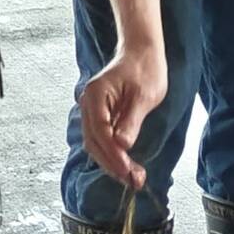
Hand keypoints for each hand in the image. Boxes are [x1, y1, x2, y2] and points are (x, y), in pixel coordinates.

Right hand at [79, 44, 167, 188]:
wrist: (142, 52)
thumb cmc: (145, 69)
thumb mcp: (144, 96)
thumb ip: (131, 121)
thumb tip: (122, 146)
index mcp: (96, 96)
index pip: (100, 132)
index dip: (113, 154)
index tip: (127, 171)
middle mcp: (88, 104)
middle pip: (94, 142)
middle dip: (112, 164)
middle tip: (133, 181)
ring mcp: (92, 110)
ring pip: (96, 144)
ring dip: (112, 163)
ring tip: (132, 178)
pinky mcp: (100, 115)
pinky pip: (102, 139)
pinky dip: (113, 154)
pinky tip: (126, 165)